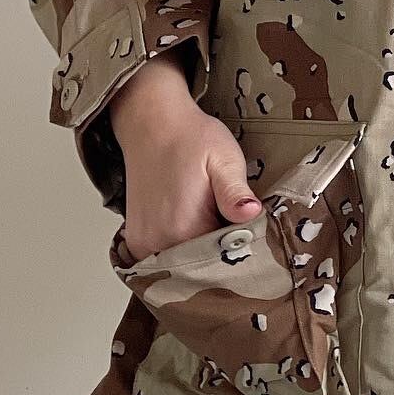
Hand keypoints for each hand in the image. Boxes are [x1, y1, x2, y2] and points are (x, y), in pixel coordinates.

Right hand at [109, 57, 260, 259]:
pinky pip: (167, 261)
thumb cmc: (189, 138)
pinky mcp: (138, 241)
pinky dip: (183, 251)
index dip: (242, 253)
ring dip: (203, 255)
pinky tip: (195, 229)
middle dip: (223, 257)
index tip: (255, 239)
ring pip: (185, 268)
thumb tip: (251, 213)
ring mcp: (144, 245)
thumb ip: (235, 192)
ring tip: (214, 224)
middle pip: (203, 270)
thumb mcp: (224, 159)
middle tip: (235, 229)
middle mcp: (158, 243)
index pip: (224, 263)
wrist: (152, 124)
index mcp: (183, 228)